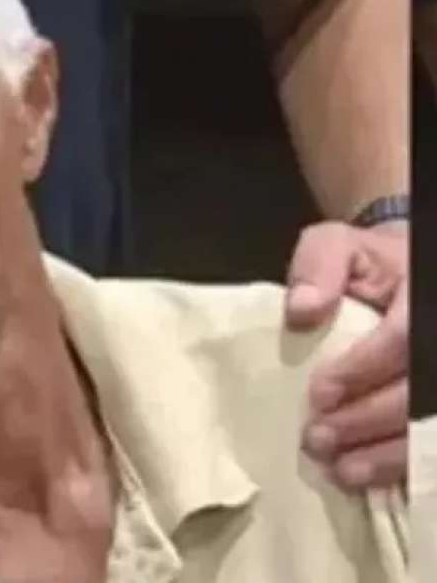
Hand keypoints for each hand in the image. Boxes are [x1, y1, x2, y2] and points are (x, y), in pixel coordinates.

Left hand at [285, 221, 407, 491]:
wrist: (402, 280)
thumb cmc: (365, 266)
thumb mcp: (338, 247)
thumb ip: (319, 266)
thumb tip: (302, 309)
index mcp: (425, 295)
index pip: (405, 339)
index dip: (363, 370)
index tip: (319, 393)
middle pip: (421, 394)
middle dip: (369, 420)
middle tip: (318, 439)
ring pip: (432, 427)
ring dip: (388, 454)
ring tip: (341, 469)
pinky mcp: (436, 409)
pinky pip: (433, 444)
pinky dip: (402, 465)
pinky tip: (369, 477)